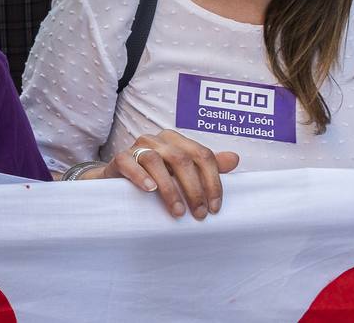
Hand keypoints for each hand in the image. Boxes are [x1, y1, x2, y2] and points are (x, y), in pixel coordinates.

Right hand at [100, 131, 239, 219]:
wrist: (119, 181)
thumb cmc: (156, 177)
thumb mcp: (182, 173)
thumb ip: (207, 166)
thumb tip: (235, 159)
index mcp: (177, 141)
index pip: (202, 155)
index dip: (212, 181)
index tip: (215, 208)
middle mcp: (158, 139)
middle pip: (182, 158)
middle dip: (194, 189)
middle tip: (199, 214)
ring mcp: (137, 147)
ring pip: (156, 160)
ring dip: (170, 188)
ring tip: (177, 211)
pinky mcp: (119, 158)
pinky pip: (130, 163)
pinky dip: (141, 176)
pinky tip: (150, 191)